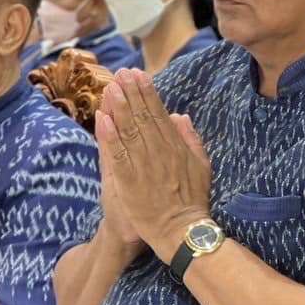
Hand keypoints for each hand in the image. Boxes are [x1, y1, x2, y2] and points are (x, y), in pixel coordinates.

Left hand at [97, 69, 211, 262]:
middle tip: (121, 73)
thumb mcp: (202, 166)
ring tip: (111, 87)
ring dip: (119, 107)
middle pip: (142, 116)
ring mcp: (143, 165)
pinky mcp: (129, 181)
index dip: (147, 93)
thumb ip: (191, 140)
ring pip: (129, 130)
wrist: (182, 231)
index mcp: (175, 146)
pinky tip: (102, 118)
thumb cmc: (192, 201)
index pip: (158, 114)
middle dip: (131, 93)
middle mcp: (159, 151)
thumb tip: (180, 116)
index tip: (138, 75)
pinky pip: (117, 154)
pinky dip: (109, 136)